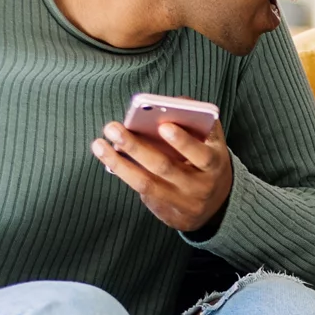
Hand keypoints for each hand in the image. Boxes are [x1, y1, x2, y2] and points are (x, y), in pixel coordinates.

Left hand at [92, 119, 232, 232]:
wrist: (215, 204)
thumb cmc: (207, 159)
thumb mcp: (212, 142)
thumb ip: (197, 122)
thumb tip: (171, 103)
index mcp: (215, 164)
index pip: (201, 155)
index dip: (183, 142)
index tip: (164, 126)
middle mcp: (199, 186)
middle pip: (165, 167)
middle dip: (137, 147)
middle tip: (113, 128)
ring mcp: (180, 201)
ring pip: (146, 183)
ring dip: (120, 163)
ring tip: (99, 144)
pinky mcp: (165, 211)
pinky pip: (141, 192)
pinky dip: (124, 173)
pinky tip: (108, 157)